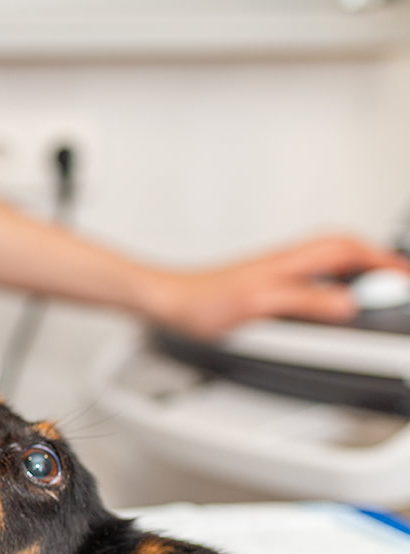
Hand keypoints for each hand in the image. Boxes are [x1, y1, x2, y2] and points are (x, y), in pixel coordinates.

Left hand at [139, 235, 409, 338]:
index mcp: (292, 260)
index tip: (404, 281)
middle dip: (377, 259)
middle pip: (346, 248)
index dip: (384, 265)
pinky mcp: (268, 281)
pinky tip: (333, 295)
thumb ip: (305, 303)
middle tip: (398, 279)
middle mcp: (288, 259)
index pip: (352, 251)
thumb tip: (346, 305)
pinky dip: (335, 278)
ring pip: (331, 258)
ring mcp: (278, 269)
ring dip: (358, 265)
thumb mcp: (259, 305)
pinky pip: (315, 272)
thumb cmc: (200, 302)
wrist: (166, 300)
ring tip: (377, 284)